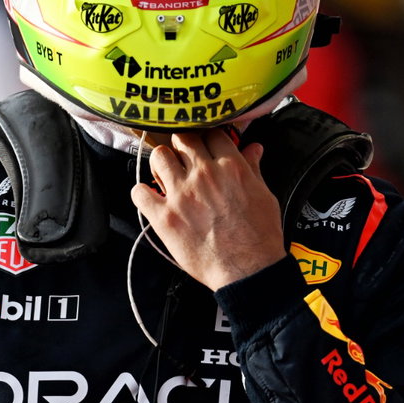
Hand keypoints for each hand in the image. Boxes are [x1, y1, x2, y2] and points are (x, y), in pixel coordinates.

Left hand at [130, 130, 285, 289]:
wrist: (249, 270)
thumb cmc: (259, 236)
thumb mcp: (264, 195)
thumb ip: (253, 168)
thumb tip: (254, 148)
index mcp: (230, 166)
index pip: (211, 133)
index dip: (207, 137)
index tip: (204, 147)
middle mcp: (204, 174)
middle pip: (182, 138)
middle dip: (182, 146)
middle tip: (183, 160)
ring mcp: (181, 194)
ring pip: (159, 156)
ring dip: (161, 163)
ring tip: (166, 176)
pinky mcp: (164, 216)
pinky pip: (139, 192)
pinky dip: (142, 193)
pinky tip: (151, 198)